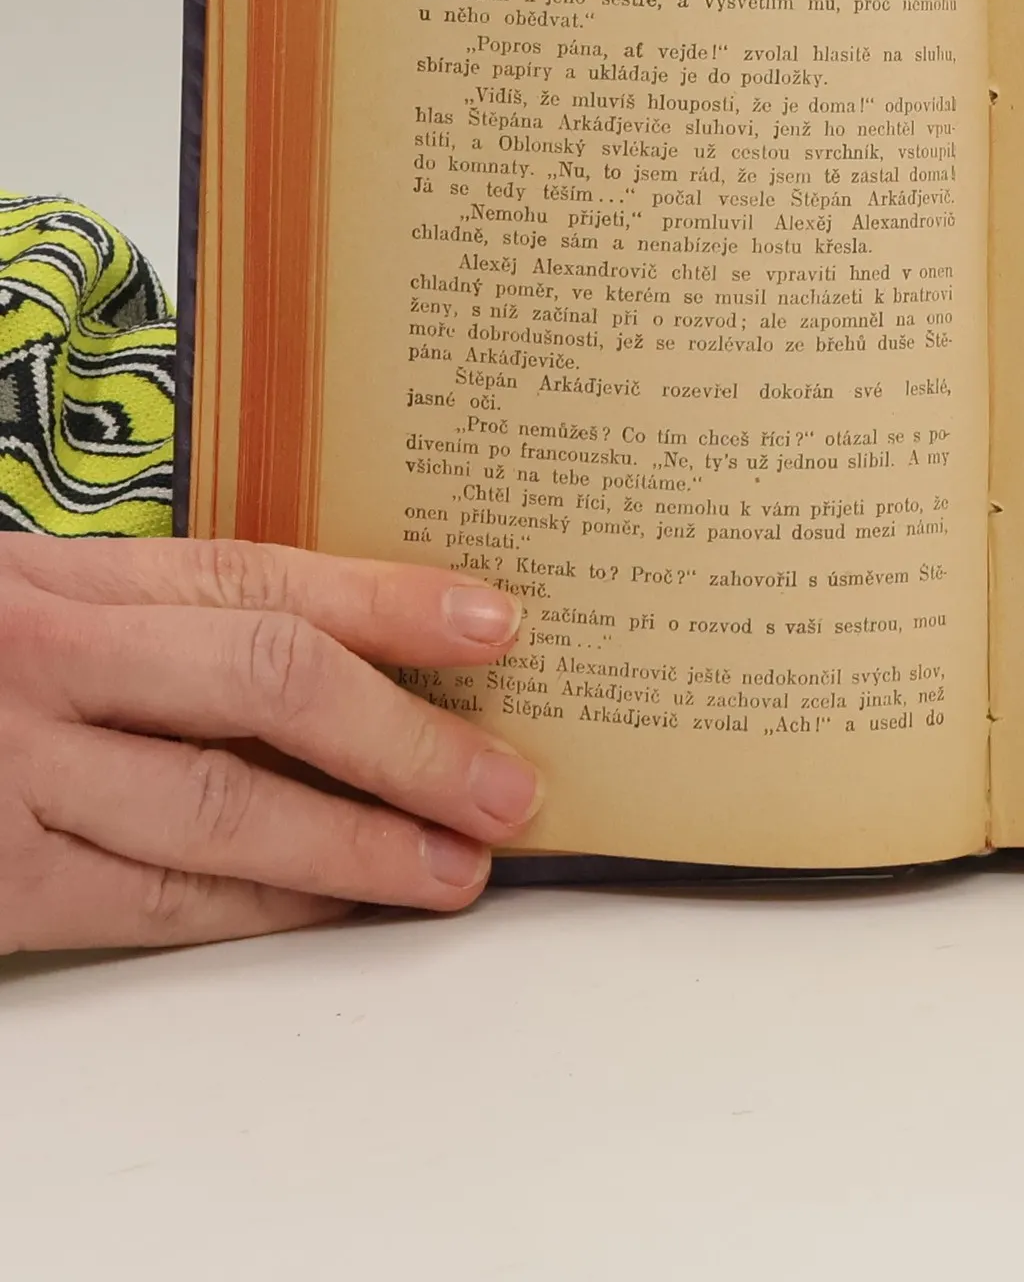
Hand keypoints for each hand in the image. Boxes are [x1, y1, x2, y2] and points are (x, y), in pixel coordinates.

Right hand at [0, 537, 539, 952]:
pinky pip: (149, 903)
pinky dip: (258, 912)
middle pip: (267, 683)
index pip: (263, 578)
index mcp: (65, 579)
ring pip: (221, 811)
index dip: (393, 600)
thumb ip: (157, 618)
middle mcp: (43, 663)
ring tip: (455, 868)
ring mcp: (8, 775)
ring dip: (356, 848)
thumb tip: (346, 648)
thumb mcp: (32, 599)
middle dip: (405, 741)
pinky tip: (336, 911)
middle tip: (507, 784)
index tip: (497, 625)